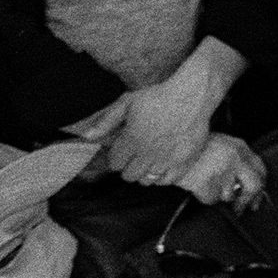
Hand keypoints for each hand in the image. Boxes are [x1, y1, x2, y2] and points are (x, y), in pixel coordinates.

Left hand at [105, 57, 223, 183]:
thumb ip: (106, 121)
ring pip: (147, 180)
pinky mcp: (184, 162)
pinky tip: (163, 165)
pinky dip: (163, 177)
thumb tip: (86, 136)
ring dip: (145, 172)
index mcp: (132, 139)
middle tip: (135, 155)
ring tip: (149, 160)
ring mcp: (166, 159)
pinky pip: (167, 181)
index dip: (116, 157)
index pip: (115, 163)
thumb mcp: (128, 102)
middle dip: (128, 167)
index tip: (122, 150)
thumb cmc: (158, 96)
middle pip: (129, 175)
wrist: (191, 95)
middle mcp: (147, 153)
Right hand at [124, 129, 266, 208]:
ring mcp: (223, 171)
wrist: (168, 147)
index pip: (260, 169)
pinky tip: (196, 184)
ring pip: (229, 195)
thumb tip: (248, 185)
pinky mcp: (210, 184)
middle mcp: (235, 158)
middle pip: (254, 186)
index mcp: (239, 146)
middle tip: (240, 208)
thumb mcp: (219, 145)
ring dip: (218, 195)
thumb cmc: (192, 147)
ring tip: (205, 182)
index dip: (261, 186)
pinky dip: (204, 196)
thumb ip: (236, 160)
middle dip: (249, 200)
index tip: (257, 197)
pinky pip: (211, 199)